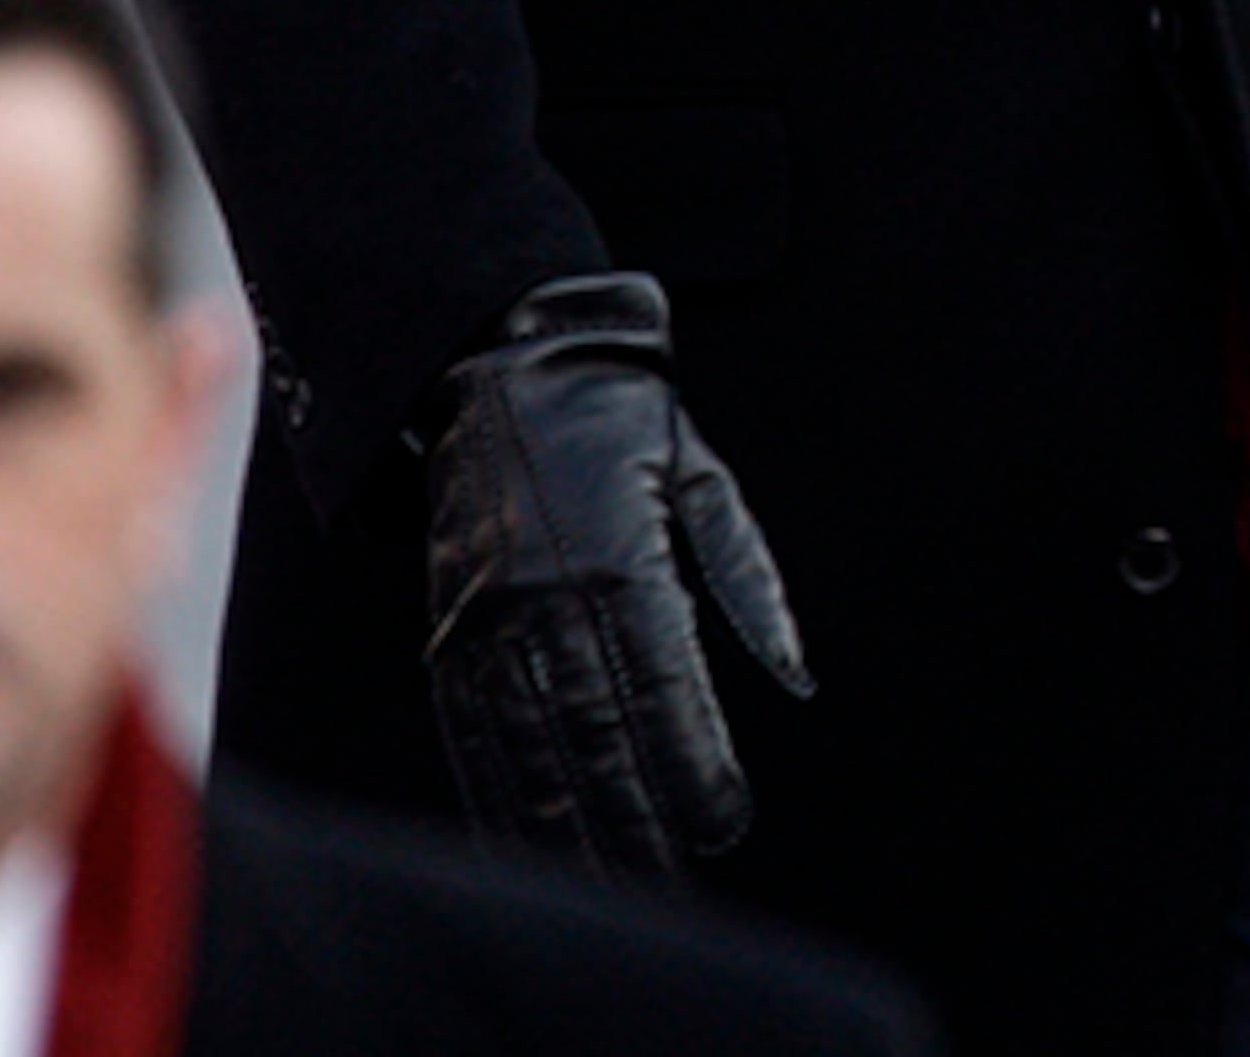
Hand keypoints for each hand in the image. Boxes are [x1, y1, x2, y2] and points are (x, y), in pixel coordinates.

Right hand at [422, 271, 811, 879]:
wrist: (507, 364)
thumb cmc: (626, 424)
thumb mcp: (704, 482)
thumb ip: (751, 581)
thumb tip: (798, 675)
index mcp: (624, 557)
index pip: (663, 688)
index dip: (692, 763)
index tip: (724, 824)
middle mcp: (551, 594)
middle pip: (597, 734)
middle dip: (634, 817)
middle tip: (669, 884)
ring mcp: (491, 614)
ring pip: (531, 744)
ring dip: (568, 822)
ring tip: (608, 882)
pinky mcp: (451, 625)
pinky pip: (473, 727)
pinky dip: (500, 789)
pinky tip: (527, 837)